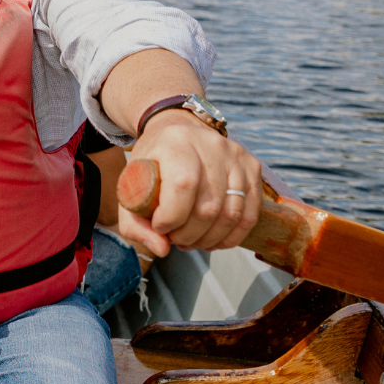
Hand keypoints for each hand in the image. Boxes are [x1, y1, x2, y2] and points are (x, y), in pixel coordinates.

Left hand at [116, 111, 262, 255]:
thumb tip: (162, 250)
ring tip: (191, 241)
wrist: (176, 133)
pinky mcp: (252, 167)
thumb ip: (135, 223)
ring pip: (231, 213)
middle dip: (189, 235)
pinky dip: (232, 236)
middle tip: (175, 239)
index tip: (160, 226)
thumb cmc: (152, 165)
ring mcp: (236, 155)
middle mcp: (210, 144)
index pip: (183, 185)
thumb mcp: (130, 188)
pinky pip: (250, 213)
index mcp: (176, 143)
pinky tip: (213, 240)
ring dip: (209, 239)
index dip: (172, 216)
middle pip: (209, 206)